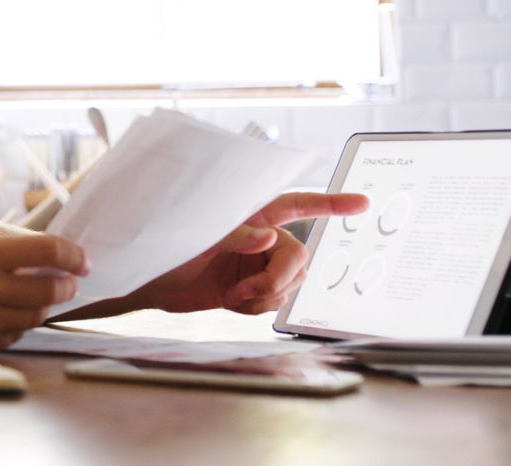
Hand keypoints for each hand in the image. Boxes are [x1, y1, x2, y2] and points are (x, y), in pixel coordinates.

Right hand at [0, 232, 88, 351]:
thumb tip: (44, 261)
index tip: (83, 260)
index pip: (46, 249)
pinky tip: (11, 321)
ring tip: (43, 300)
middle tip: (70, 284)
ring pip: (33, 317)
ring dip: (44, 308)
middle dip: (66, 286)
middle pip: (48, 288)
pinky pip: (10, 339)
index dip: (73, 254)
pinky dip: (17, 330)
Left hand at [129, 192, 370, 314]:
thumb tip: (266, 237)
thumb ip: (233, 236)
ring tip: (232, 295)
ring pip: (291, 282)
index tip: (361, 203)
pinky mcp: (255, 287)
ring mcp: (259, 263)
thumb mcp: (196, 239)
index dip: (330, 203)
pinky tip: (232, 302)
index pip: (296, 203)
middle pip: (299, 256)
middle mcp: (260, 236)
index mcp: (250, 213)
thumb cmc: (166, 248)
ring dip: (265, 296)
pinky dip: (257, 307)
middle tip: (247, 292)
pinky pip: (277, 301)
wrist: (149, 282)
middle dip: (278, 279)